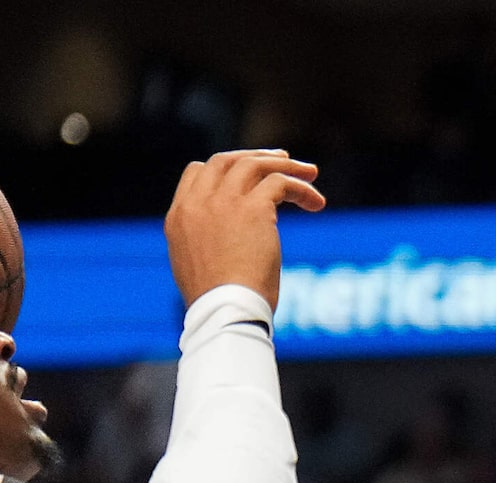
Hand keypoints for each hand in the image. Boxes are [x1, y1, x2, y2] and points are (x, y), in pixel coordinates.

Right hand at [164, 149, 323, 307]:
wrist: (226, 312)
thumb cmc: (220, 305)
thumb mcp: (199, 270)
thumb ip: (207, 245)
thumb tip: (228, 246)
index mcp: (179, 217)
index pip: (197, 173)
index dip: (224, 169)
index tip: (247, 175)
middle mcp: (198, 203)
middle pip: (225, 160)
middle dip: (255, 156)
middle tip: (282, 160)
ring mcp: (224, 202)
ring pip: (254, 165)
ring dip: (285, 165)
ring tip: (310, 173)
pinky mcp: (254, 209)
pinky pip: (280, 183)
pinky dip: (301, 187)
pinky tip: (316, 203)